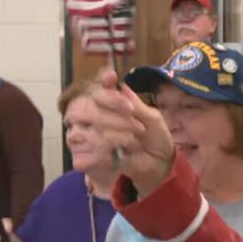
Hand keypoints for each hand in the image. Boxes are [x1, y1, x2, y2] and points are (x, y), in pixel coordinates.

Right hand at [90, 69, 174, 195]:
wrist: (158, 163)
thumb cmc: (153, 137)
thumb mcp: (152, 117)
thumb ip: (135, 103)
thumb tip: (120, 85)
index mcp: (106, 105)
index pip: (94, 89)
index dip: (100, 82)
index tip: (112, 77)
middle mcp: (90, 119)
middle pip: (84, 107)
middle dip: (111, 110)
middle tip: (132, 114)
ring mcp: (85, 139)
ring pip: (88, 129)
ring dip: (116, 132)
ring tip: (134, 138)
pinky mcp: (85, 159)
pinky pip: (90, 150)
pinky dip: (110, 149)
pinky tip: (123, 151)